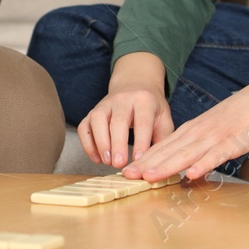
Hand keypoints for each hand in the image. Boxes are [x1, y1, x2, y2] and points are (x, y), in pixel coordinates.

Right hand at [78, 51, 174, 168]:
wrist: (135, 84)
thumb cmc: (151, 107)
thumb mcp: (164, 118)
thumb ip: (163, 139)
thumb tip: (160, 164)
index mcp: (144, 100)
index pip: (142, 122)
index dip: (140, 141)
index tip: (138, 160)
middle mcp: (123, 99)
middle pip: (118, 120)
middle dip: (117, 144)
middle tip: (119, 164)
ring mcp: (105, 104)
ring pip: (98, 119)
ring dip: (100, 142)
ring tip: (107, 162)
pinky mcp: (93, 111)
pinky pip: (85, 126)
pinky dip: (87, 143)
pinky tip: (96, 158)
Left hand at [121, 74, 248, 182]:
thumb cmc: (236, 119)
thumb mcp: (211, 134)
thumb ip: (197, 151)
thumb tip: (186, 172)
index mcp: (190, 130)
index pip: (162, 146)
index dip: (144, 159)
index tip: (127, 171)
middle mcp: (197, 133)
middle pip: (168, 150)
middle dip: (146, 163)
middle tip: (127, 175)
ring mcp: (214, 137)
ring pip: (186, 153)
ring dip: (166, 166)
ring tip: (148, 176)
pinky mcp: (232, 142)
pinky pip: (215, 155)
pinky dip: (202, 164)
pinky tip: (190, 175)